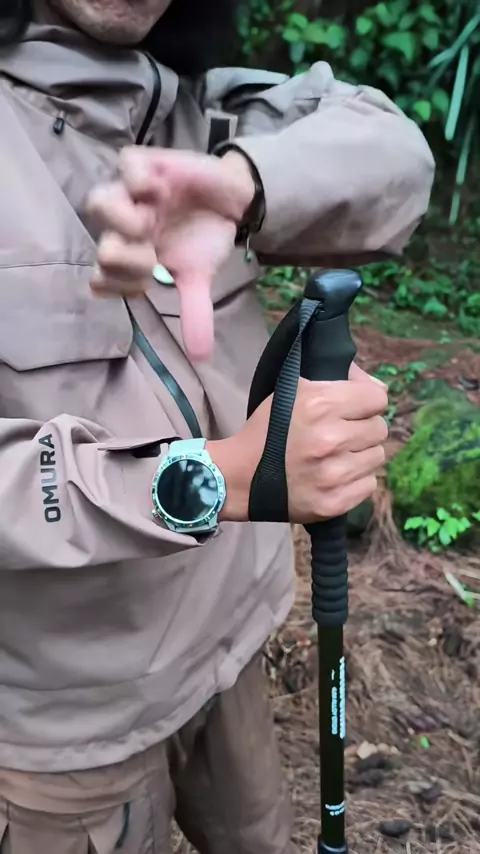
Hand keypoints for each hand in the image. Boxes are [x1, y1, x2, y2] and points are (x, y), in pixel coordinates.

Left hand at [87, 147, 255, 360]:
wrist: (232, 198)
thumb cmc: (204, 237)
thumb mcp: (200, 277)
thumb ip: (195, 313)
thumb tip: (202, 358)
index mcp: (130, 256)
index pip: (101, 278)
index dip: (117, 286)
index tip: (146, 284)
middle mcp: (123, 226)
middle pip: (101, 244)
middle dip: (124, 257)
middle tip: (152, 255)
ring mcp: (131, 194)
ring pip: (100, 201)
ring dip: (122, 219)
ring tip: (149, 223)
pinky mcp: (146, 164)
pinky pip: (127, 165)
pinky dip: (138, 181)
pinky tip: (158, 193)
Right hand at [209, 364, 388, 523]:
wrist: (240, 477)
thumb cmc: (268, 430)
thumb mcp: (293, 391)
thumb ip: (338, 382)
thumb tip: (379, 386)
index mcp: (321, 405)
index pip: (378, 398)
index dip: (366, 401)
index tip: (353, 409)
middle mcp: (332, 439)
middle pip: (380, 428)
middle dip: (363, 428)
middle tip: (340, 434)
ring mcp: (335, 474)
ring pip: (377, 456)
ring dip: (360, 455)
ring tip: (336, 456)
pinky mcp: (336, 502)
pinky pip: (369, 484)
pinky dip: (356, 480)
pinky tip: (335, 476)